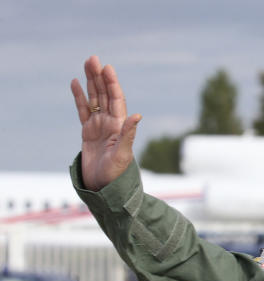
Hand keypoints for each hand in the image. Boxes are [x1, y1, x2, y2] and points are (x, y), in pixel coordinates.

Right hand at [70, 56, 140, 190]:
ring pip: (93, 99)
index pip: (116, 100)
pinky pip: (83, 111)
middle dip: (99, 77)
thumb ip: (129, 134)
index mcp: (119, 127)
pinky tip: (76, 83)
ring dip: (90, 82)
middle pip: (104, 95)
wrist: (105, 188)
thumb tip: (137, 116)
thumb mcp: (123, 154)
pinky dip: (79, 97)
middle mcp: (110, 124)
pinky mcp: (88, 132)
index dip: (112, 84)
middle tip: (93, 58)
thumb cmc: (116, 174)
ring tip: (87, 64)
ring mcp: (99, 127)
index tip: (107, 68)